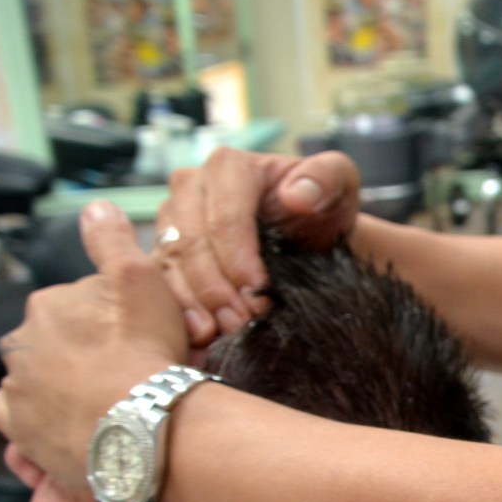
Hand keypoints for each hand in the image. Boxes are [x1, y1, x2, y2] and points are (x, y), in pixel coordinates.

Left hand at [0, 202, 186, 486]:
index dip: (115, 321)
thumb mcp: (140, 279)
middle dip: (85, 353)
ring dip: (65, 384)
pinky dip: (41, 417)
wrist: (142, 425)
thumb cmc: (145, 351)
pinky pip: (22, 419)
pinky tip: (72, 419)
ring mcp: (18, 388)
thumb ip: (113, 241)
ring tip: (108, 399)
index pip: (80, 306)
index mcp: (49, 304)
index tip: (143, 337)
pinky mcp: (19, 430)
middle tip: (130, 370)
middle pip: (57, 342)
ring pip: (40, 378)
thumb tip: (96, 206)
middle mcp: (23, 343)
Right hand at [156, 147, 360, 344]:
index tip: (259, 292)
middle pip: (192, 243)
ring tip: (225, 332)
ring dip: (198, 303)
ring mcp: (172, 218)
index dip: (238, 259)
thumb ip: (327, 177)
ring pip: (172, 264)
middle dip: (217, 288)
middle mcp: (191, 186)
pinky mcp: (166, 249)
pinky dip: (181, 310)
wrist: (307, 232)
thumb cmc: (323, 204)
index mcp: (229, 166)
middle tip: (242, 322)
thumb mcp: (339, 182)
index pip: (224, 218)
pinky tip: (200, 335)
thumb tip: (297, 195)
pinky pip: (162, 282)